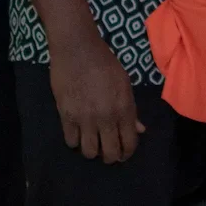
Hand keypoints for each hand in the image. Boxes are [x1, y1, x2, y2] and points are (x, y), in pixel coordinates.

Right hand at [48, 27, 144, 163]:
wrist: (77, 48)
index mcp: (124, 108)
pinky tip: (77, 132)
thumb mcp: (124, 83)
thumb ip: (131, 109)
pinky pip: (71, 141)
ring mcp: (85, 118)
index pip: (129, 143)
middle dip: (110, 156)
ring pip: (89, 152)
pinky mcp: (66, 115)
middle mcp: (106, 117)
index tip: (123, 153)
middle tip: (107, 151)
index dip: (127, 153)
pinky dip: (75, 140)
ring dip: (91, 150)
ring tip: (91, 142)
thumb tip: (139, 129)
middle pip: (110, 153)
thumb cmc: (104, 62)